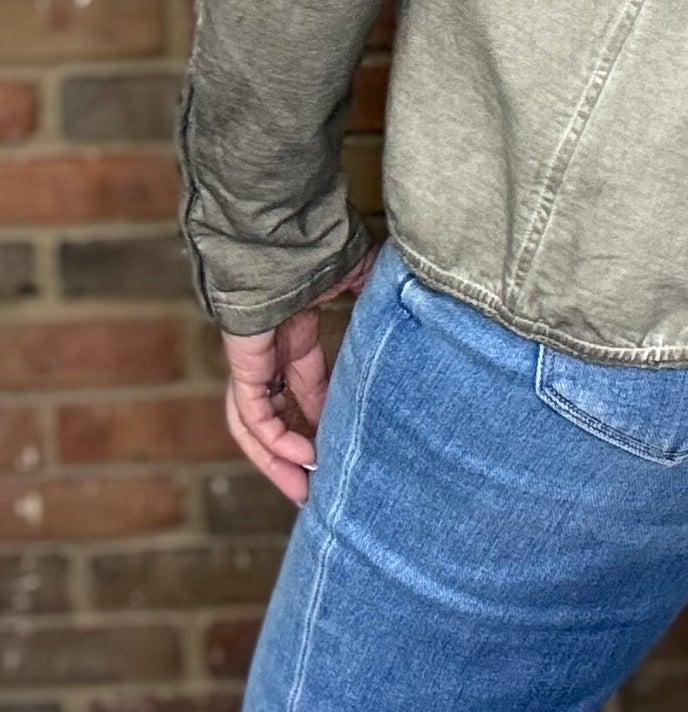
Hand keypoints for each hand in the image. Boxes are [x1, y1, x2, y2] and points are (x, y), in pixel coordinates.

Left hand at [220, 244, 379, 506]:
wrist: (282, 222)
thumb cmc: (321, 237)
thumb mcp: (361, 275)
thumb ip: (379, 299)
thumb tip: (421, 303)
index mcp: (293, 327)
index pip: (302, 383)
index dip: (320, 414)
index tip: (341, 443)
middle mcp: (269, 346)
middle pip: (273, 411)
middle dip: (292, 451)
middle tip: (316, 486)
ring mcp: (252, 353)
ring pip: (255, 421)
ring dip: (277, 459)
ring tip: (304, 490)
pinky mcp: (242, 357)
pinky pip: (252, 410)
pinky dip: (274, 438)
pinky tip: (302, 456)